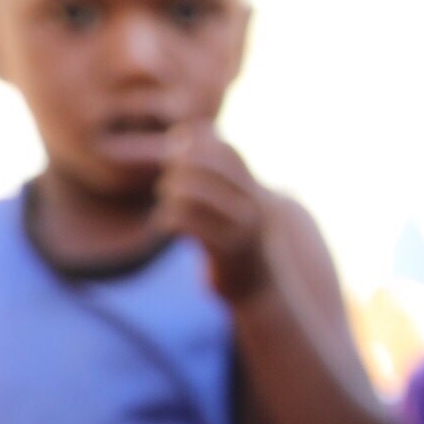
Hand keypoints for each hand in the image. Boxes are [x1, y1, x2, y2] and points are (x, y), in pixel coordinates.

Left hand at [151, 128, 276, 303]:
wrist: (260, 290)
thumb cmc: (239, 241)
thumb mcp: (236, 202)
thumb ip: (217, 172)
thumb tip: (188, 132)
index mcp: (254, 190)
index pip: (225, 151)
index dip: (197, 142)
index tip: (176, 146)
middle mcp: (252, 206)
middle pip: (207, 167)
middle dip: (179, 167)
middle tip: (166, 181)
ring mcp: (241, 230)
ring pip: (193, 194)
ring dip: (170, 194)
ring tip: (165, 201)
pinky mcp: (225, 253)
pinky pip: (187, 224)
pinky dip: (167, 219)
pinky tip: (163, 224)